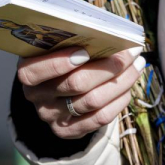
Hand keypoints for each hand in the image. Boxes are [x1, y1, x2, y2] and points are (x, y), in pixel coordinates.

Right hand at [17, 46, 145, 139]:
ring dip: (121, 82)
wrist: (53, 92)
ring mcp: (53, 117)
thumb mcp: (53, 48)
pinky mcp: (69, 132)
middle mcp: (37, 98)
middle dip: (108, 67)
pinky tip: (129, 86)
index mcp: (27, 73)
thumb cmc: (58, 58)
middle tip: (130, 53)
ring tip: (137, 65)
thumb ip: (69, 39)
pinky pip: (100, 119)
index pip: (36, 71)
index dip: (60, 62)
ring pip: (93, 101)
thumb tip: (105, 32)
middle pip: (75, 84)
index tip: (86, 51)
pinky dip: (119, 100)